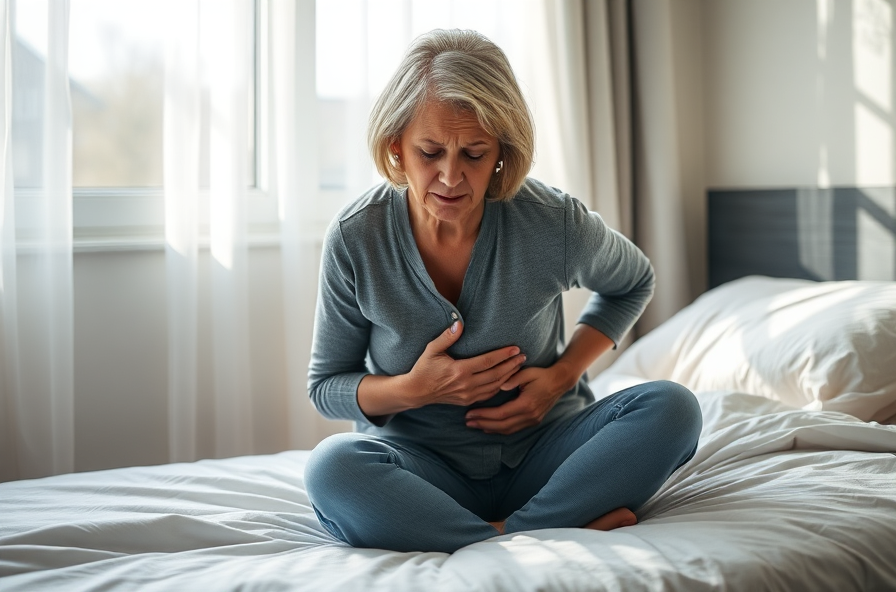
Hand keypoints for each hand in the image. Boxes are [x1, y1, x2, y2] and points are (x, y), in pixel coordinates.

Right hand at [405, 321, 526, 407]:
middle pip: (496, 375)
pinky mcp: (467, 401)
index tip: (515, 349)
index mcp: (459, 370)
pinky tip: (506, 380)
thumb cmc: (424, 368)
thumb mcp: (432, 349)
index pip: (487, 362)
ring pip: (494, 386)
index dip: (503, 355)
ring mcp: (468, 395)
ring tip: (519, 366)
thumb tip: (459, 323)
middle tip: (524, 357)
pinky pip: (488, 395)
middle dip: (511, 365)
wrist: (416, 391)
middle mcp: (466, 384)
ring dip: (509, 376)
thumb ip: (447, 337)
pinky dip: (500, 387)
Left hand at [464, 363, 575, 434]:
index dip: (484, 415)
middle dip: (483, 424)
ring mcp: (532, 420)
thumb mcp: (527, 372)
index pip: (501, 413)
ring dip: (490, 429)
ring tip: (475, 425)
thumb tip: (500, 385)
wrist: (560, 382)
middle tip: (467, 422)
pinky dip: (500, 429)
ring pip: (507, 430)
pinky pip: (514, 429)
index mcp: (526, 404)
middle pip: (502, 425)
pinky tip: (489, 427)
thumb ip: (513, 378)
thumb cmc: (541, 374)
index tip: (470, 413)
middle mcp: (529, 415)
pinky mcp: (533, 421)